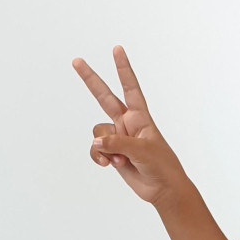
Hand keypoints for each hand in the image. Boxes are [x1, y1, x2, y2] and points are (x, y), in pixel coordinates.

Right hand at [72, 44, 188, 205]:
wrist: (163, 190)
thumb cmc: (162, 166)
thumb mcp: (142, 151)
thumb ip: (117, 143)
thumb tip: (96, 142)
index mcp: (140, 117)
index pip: (130, 87)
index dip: (123, 69)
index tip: (117, 49)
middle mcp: (127, 124)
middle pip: (104, 97)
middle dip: (91, 80)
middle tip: (77, 61)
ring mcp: (118, 138)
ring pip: (98, 133)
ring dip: (105, 147)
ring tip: (120, 160)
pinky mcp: (112, 153)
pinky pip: (96, 149)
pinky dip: (98, 156)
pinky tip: (107, 165)